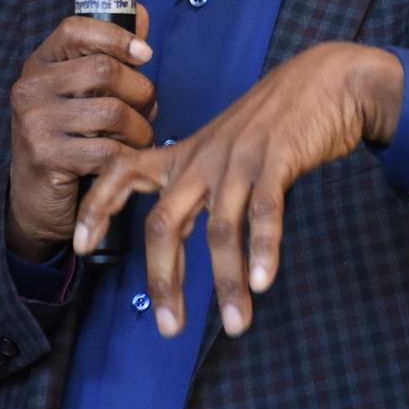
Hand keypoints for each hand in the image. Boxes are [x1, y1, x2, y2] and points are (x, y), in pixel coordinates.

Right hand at [6, 6, 155, 261]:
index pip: (75, 28)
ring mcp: (34, 122)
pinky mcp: (45, 156)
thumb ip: (113, 54)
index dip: (117, 35)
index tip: (145, 54)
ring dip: (140, 129)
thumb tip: (143, 12)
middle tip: (147, 111)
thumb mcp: (85, 92)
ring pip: (113, 112)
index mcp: (40, 64)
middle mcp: (29, 88)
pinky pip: (108, 150)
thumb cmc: (70, 138)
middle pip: (105, 70)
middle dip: (141, 93)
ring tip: (138, 137)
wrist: (37, 198)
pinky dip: (127, 155)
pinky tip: (124, 159)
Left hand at [73, 42, 402, 336]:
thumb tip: (193, 235)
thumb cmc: (279, 120)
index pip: (121, 174)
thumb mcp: (228, 147)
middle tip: (169, 327)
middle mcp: (204, 159)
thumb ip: (207, 186)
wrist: (329, 81)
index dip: (97, 208)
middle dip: (164, 280)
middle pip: (164, 223)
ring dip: (226, 282)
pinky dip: (263, 250)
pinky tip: (264, 282)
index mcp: (185, 155)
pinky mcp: (278, 159)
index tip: (80, 247)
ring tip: (237, 324)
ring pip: (219, 229)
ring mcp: (239, 159)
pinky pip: (264, 213)